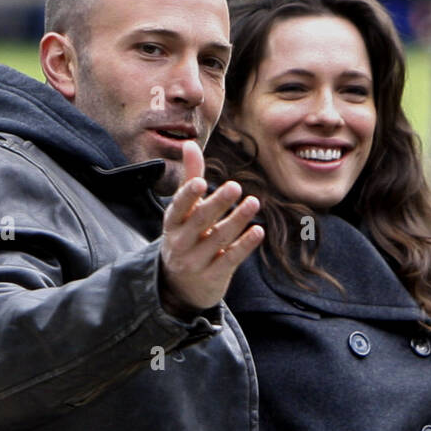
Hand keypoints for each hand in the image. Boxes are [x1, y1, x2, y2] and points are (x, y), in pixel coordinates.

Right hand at [160, 140, 263, 312]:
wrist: (180, 287)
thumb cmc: (185, 236)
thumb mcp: (183, 211)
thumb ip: (189, 178)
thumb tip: (189, 143)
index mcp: (172, 223)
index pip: (178, 207)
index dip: (188, 195)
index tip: (200, 181)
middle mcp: (180, 243)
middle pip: (200, 221)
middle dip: (218, 203)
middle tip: (235, 186)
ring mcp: (196, 262)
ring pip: (219, 239)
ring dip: (238, 220)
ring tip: (254, 202)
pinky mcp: (214, 276)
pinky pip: (231, 259)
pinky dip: (245, 245)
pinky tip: (258, 230)